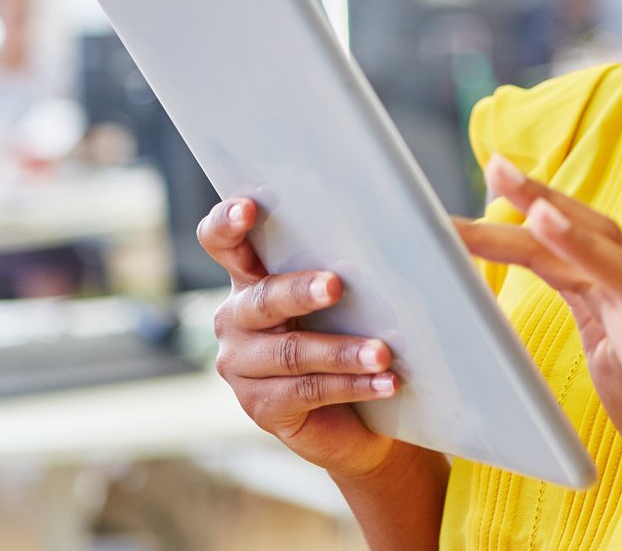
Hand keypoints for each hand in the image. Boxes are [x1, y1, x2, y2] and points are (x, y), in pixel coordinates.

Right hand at [197, 197, 412, 480]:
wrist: (355, 414)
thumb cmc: (350, 333)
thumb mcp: (346, 296)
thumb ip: (350, 264)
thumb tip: (400, 231)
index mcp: (250, 278)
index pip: (222, 243)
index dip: (227, 224)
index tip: (248, 208)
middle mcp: (236, 319)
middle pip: (262, 299)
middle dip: (300, 291)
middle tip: (336, 285)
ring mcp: (243, 367)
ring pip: (291, 353)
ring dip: (342, 351)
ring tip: (382, 353)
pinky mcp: (262, 408)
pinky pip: (307, 392)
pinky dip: (351, 385)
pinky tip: (384, 382)